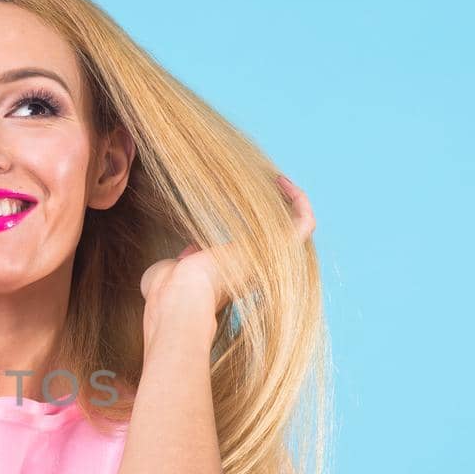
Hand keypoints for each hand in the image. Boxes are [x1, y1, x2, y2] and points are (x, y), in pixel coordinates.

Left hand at [139, 173, 317, 331]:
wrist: (180, 292)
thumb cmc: (169, 287)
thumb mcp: (177, 269)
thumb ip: (187, 259)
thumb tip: (190, 251)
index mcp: (234, 275)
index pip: (256, 251)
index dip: (256, 228)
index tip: (245, 205)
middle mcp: (258, 268)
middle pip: (281, 239)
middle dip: (278, 211)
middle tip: (269, 188)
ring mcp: (271, 260)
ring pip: (299, 229)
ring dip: (293, 202)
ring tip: (278, 181)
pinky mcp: (280, 251)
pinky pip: (304, 222)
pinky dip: (299, 200)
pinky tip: (280, 181)